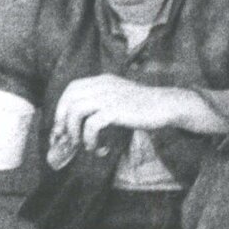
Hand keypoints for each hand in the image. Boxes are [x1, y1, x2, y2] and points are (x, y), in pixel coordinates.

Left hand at [47, 75, 202, 168]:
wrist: (167, 105)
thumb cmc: (143, 106)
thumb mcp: (118, 98)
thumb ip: (100, 103)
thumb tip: (77, 122)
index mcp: (102, 80)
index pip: (71, 88)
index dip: (61, 108)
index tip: (61, 128)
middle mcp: (103, 85)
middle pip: (69, 99)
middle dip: (62, 122)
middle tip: (67, 140)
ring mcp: (110, 96)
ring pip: (76, 111)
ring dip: (74, 132)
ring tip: (83, 145)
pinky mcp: (117, 110)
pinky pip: (92, 124)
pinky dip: (90, 139)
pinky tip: (98, 148)